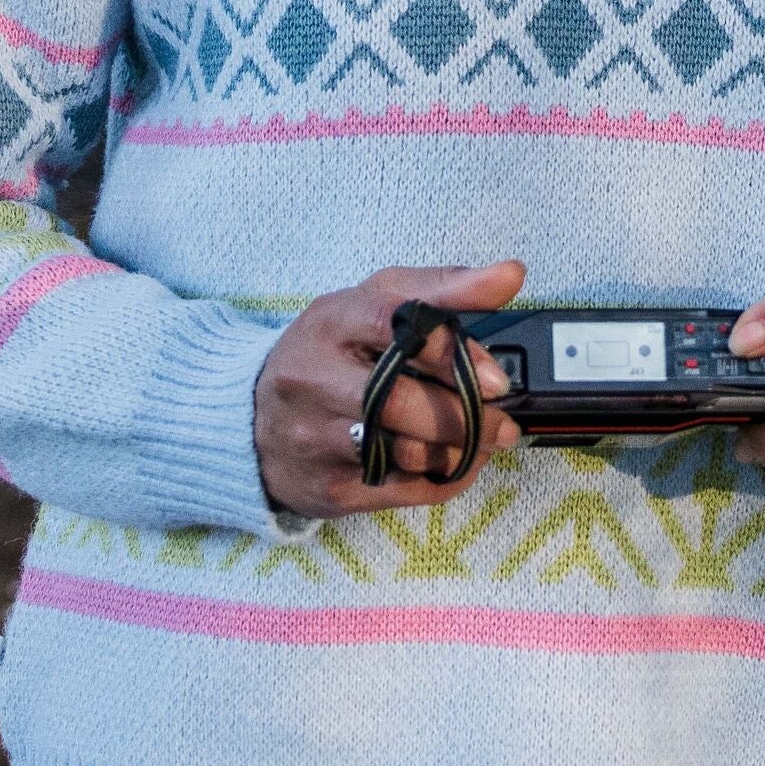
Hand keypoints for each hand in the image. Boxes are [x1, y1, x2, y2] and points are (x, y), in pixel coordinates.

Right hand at [254, 262, 526, 518]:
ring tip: (486, 442)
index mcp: (331, 321)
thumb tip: (512, 274)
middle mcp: (314, 379)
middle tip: (504, 423)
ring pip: (404, 453)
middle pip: (399, 403)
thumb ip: (446, 288)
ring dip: (461, 451)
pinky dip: (444, 480)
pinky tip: (458, 464)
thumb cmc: (332, 351)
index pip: (395, 327)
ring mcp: (315, 437)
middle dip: (467, 417)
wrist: (252, 418)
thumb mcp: (376, 303)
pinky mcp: (327, 487)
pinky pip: (402, 492)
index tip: (497, 378)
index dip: (453, 353)